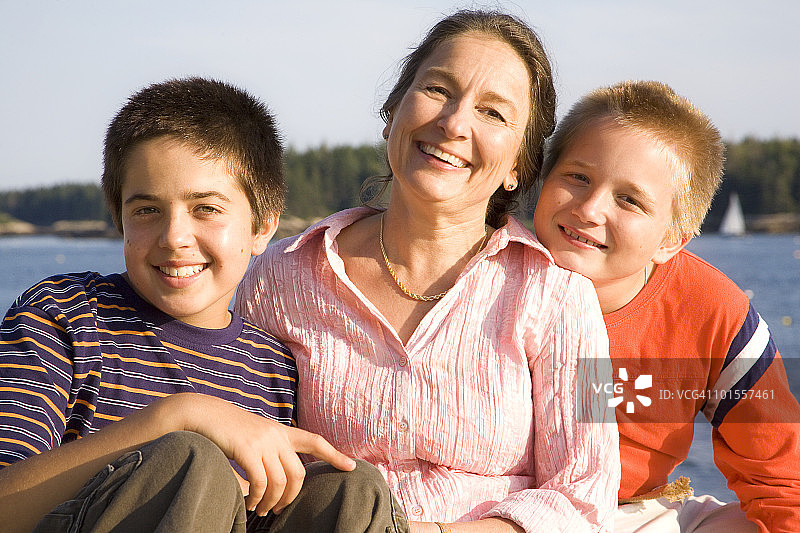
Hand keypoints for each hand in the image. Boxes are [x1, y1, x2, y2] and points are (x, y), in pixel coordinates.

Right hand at [168, 393, 355, 515]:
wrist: (202, 413)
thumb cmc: (226, 429)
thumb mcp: (254, 435)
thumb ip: (270, 449)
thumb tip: (279, 478)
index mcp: (281, 431)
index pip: (315, 441)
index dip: (334, 454)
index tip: (352, 467)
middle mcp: (276, 435)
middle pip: (298, 473)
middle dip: (291, 497)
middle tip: (279, 510)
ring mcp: (262, 441)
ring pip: (280, 481)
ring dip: (271, 502)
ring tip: (261, 510)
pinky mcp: (246, 449)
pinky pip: (260, 482)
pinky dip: (257, 498)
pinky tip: (250, 504)